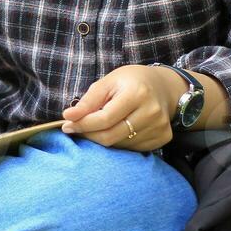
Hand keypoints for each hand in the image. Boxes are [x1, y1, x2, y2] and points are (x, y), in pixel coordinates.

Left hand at [59, 65, 178, 151]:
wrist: (164, 87)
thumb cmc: (131, 82)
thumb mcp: (108, 82)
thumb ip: (88, 100)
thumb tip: (68, 117)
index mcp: (137, 94)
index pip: (104, 119)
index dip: (83, 124)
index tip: (67, 125)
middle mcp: (151, 112)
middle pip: (111, 136)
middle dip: (88, 135)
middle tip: (76, 129)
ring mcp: (159, 127)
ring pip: (119, 145)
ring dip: (103, 139)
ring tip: (98, 127)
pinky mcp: (162, 138)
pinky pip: (132, 148)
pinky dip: (118, 142)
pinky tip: (117, 130)